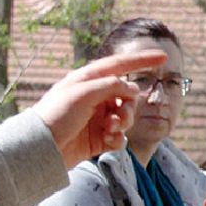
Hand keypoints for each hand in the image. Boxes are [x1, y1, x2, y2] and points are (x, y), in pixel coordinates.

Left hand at [32, 50, 166, 168]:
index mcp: (89, 80)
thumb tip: (131, 88)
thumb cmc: (56, 115)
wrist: (41, 148)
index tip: (164, 58)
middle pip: (127, 95)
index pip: (120, 65)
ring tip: (111, 129)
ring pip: (126, 116)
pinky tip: (107, 141)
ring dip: (123, 123)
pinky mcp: (98, 138)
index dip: (142, 60)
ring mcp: (97, 118)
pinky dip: (117, 139)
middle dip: (129, 106)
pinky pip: (119, 137)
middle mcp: (95, 97)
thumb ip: (111, 86)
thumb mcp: (83, 93)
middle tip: (120, 115)